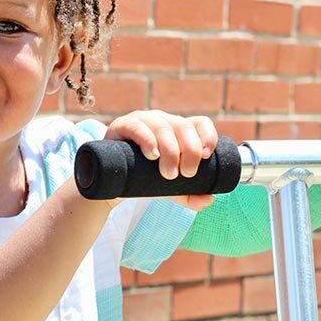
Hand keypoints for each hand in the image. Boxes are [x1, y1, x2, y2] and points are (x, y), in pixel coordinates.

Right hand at [103, 110, 218, 211]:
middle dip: (190, 151)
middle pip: (184, 126)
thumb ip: (190, 194)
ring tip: (168, 174)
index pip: (199, 123)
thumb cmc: (144, 177)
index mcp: (178, 130)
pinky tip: (152, 155)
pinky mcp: (122, 125)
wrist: (111, 180)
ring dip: (170, 151)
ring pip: (163, 127)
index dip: (208, 136)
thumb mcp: (169, 187)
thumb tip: (209, 199)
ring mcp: (143, 121)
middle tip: (188, 174)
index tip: (206, 157)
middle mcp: (163, 121)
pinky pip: (137, 126)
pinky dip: (147, 140)